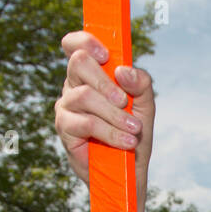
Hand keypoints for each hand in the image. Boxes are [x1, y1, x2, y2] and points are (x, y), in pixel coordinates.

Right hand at [55, 30, 154, 200]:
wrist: (129, 170)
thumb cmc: (134, 132)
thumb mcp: (145, 104)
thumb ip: (141, 83)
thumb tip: (123, 71)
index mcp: (91, 74)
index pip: (75, 45)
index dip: (86, 41)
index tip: (106, 55)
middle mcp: (74, 85)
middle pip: (78, 62)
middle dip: (105, 81)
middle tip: (125, 101)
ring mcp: (66, 105)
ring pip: (84, 95)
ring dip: (114, 114)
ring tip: (134, 130)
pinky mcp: (64, 128)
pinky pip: (86, 122)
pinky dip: (110, 132)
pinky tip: (127, 142)